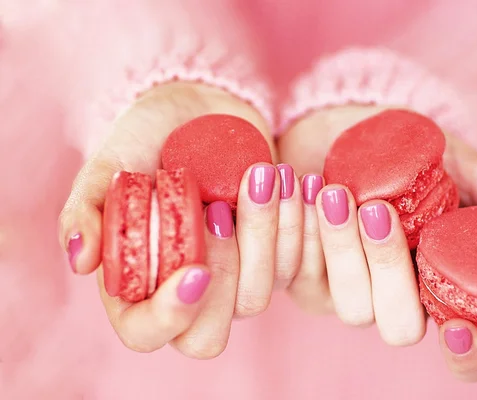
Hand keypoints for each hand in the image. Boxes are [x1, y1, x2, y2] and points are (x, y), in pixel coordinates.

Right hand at [58, 82, 303, 357]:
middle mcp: (185, 293)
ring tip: (260, 173)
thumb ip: (87, 209)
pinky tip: (289, 179)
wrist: (197, 111)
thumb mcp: (110, 164)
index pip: (146, 333)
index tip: (195, 270)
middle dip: (223, 275)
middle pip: (208, 337)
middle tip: (219, 209)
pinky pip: (294, 267)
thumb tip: (81, 261)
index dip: (169, 316)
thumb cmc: (147, 139)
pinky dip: (294, 224)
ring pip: (258, 298)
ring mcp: (231, 281)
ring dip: (265, 236)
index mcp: (137, 283)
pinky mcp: (270, 260)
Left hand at [278, 105, 476, 381]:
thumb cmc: (407, 151)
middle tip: (378, 210)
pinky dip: (301, 231)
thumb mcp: (458, 163)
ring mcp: (349, 294)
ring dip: (340, 248)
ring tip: (334, 190)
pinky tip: (303, 186)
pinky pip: (296, 275)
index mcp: (441, 283)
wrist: (341, 129)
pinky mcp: (303, 277)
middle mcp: (396, 299)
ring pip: (348, 305)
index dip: (468, 354)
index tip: (458, 328)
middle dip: (390, 271)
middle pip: (400, 328)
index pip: (466, 347)